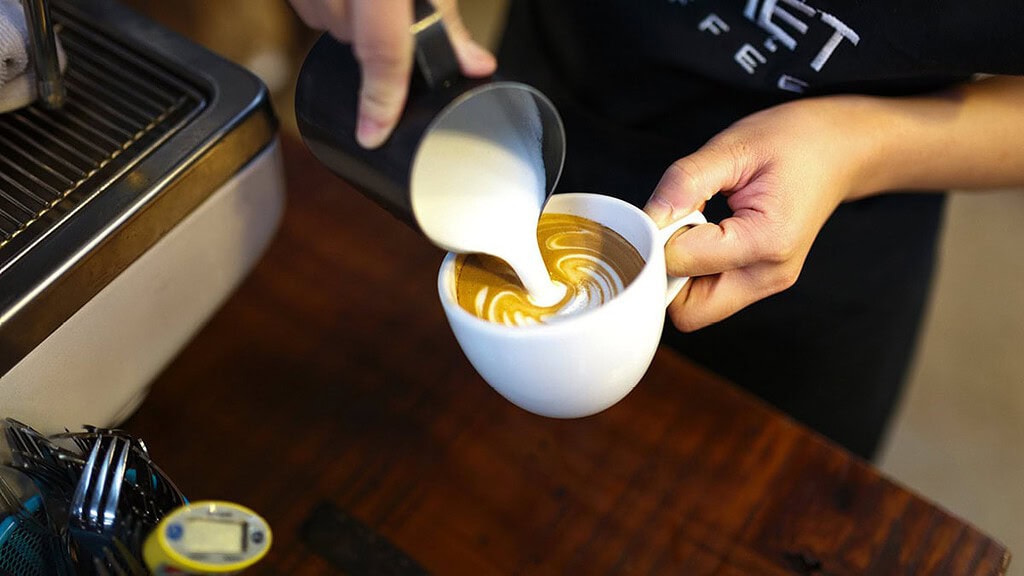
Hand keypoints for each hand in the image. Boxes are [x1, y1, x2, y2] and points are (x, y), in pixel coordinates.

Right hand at [288, 0, 495, 147]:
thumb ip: (447, 16)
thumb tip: (476, 66)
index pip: (382, 53)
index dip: (381, 101)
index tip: (372, 137)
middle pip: (352, 42)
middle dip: (373, 40)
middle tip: (390, 16)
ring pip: (326, 22)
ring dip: (348, 19)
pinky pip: (308, 4)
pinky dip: (327, 1)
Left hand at [645, 96, 879, 331]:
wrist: (841, 150)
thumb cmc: (795, 142)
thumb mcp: (735, 146)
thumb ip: (686, 182)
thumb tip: (649, 218)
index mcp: (767, 241)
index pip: (681, 263)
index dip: (660, 235)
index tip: (670, 206)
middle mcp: (769, 275)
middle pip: (687, 311)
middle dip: (665, 272)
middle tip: (677, 224)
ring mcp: (766, 284)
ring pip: (695, 309)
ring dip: (679, 273)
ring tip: (698, 225)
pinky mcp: (759, 282)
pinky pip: (708, 295)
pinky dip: (694, 271)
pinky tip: (706, 235)